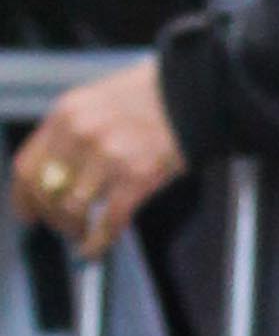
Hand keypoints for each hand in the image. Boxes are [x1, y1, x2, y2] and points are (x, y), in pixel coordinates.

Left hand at [13, 59, 187, 256]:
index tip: (28, 214)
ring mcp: (108, 156)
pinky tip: (95, 249)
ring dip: (74, 229)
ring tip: (83, 231)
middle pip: (45, 193)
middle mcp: (81, 134)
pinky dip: (96, 243)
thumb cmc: (152, 92)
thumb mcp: (99, 100)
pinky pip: (106, 224)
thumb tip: (51, 177)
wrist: (198, 86)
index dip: (23, 198)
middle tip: (64, 226)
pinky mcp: (136, 177)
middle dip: (51, 218)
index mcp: (68, 113)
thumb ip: (72, 132)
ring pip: (71, 211)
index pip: (26, 167)